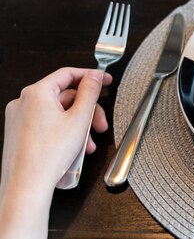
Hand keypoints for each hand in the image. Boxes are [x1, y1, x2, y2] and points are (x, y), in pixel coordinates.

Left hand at [0, 68, 110, 238]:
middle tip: (100, 123)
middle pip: (65, 97)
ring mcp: (20, 119)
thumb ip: (90, 92)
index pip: (67, 74)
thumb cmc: (48, 155)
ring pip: (58, 113)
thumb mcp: (80, 118)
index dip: (90, 76)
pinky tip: (75, 149)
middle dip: (87, 111)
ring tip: (88, 144)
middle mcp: (24, 102)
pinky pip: (48, 125)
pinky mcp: (20, 133)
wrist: (27, 186)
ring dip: (78, 126)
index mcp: (36, 93)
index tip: (105, 80)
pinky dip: (64, 133)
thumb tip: (94, 77)